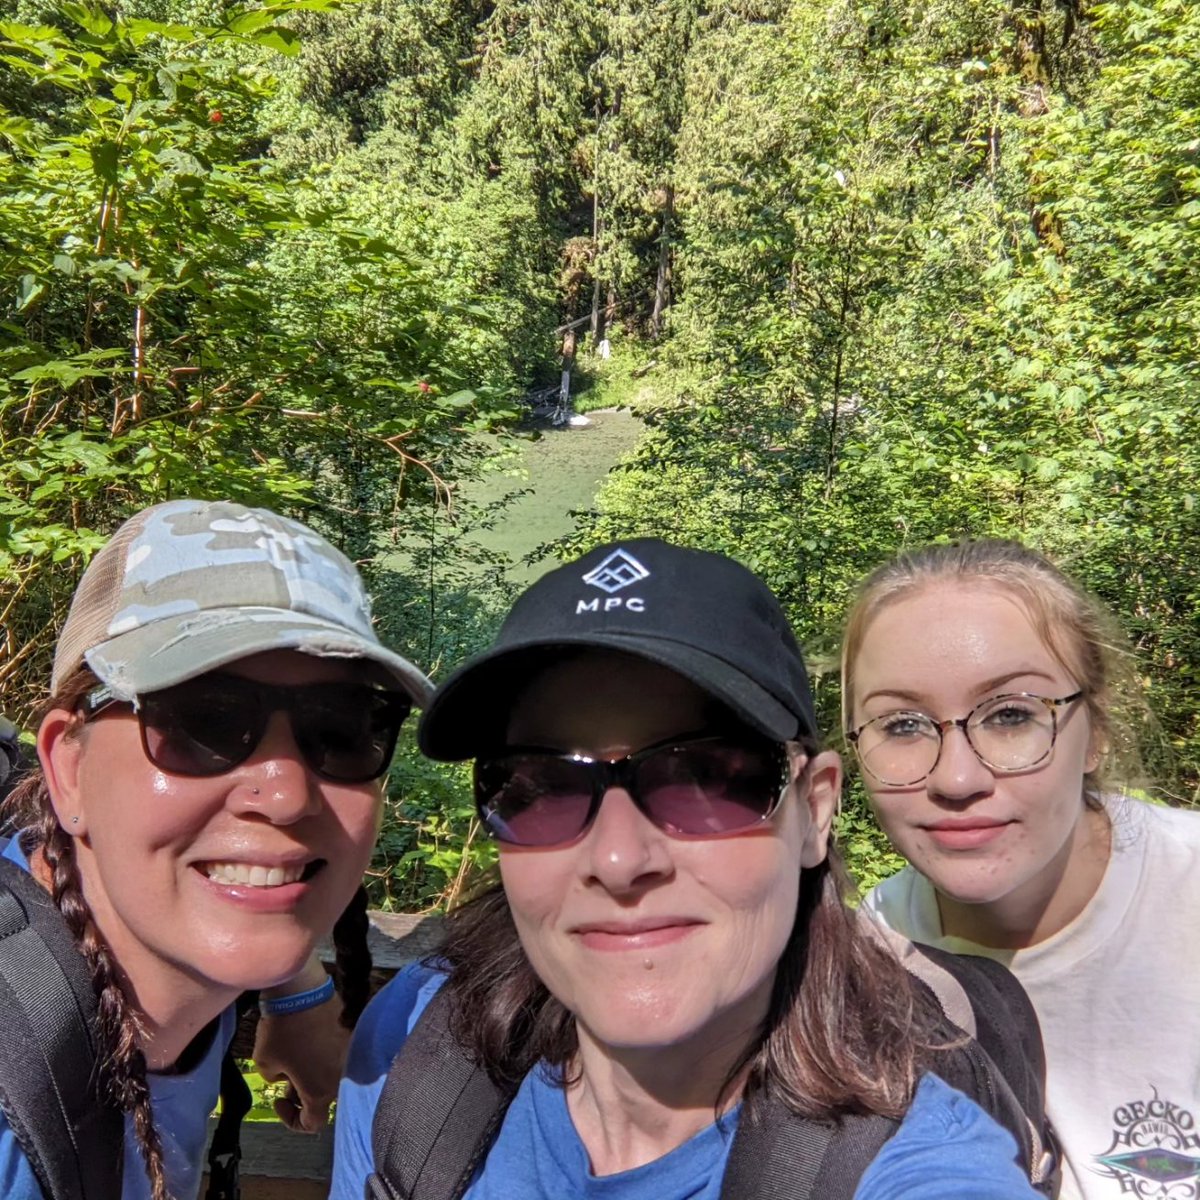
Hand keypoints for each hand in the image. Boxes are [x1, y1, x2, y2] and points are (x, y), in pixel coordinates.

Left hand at [252, 959, 349, 1131]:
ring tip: (295, 1057)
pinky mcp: (349, 1035)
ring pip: (331, 1075)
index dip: (292, 1120)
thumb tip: (286, 1073)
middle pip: (323, 1098)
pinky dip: (322, 1055)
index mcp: (319, 1092)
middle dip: (303, 1093)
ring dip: (314, 1074)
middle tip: (286, 1079)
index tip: (278, 1100)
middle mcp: (340, 1077)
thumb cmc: (281, 1031)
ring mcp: (348, 1055)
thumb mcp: (264, 1064)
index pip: (312, 1124)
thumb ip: (275, 1080)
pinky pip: (336, 1055)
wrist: (303, 990)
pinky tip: (307, 1040)